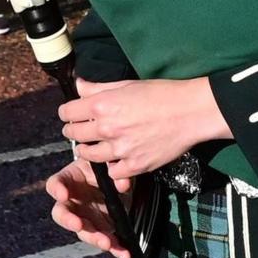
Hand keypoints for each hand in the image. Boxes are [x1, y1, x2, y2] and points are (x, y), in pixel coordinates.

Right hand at [45, 158, 127, 257]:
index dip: (57, 189)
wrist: (115, 176)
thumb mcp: (108, 161)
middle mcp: (73, 201)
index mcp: (70, 179)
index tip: (63, 194)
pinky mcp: (100, 228)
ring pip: (84, 231)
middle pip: (63, 214)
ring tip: (107, 243)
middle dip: (70, 221)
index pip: (55, 184)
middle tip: (78, 225)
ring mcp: (85, 217)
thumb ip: (115, 168)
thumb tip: (123, 183)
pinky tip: (123, 252)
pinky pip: (105, 240)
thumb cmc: (103, 165)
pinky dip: (115, 248)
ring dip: (94, 238)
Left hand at [57, 75, 231, 181]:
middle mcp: (107, 128)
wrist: (191, 112)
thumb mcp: (127, 85)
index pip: (67, 112)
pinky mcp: (135, 165)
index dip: (67, 112)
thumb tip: (79, 86)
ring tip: (93, 146)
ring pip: (89, 155)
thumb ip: (98, 88)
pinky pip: (112, 172)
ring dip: (87, 150)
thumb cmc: (162, 93)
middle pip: (74, 134)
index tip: (71, 114)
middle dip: (73, 130)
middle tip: (79, 130)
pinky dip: (112, 167)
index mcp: (102, 104)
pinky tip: (116, 159)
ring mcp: (120, 149)